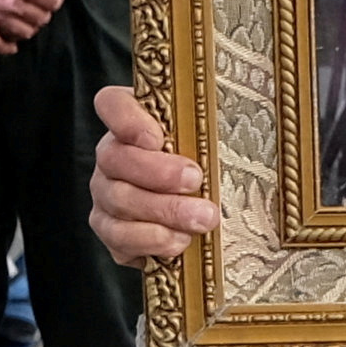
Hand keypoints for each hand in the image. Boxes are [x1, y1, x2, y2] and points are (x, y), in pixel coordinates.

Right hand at [89, 84, 218, 273]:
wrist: (198, 212)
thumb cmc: (208, 164)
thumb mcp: (212, 139)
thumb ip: (211, 126)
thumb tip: (238, 115)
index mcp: (131, 122)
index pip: (112, 104)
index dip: (128, 119)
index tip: (158, 138)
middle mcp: (111, 157)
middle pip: (115, 158)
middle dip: (157, 172)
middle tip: (196, 181)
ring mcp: (107, 195)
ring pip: (119, 201)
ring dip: (164, 211)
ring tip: (202, 219)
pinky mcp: (112, 232)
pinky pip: (119, 239)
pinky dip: (151, 241)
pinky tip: (181, 241)